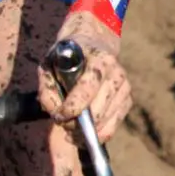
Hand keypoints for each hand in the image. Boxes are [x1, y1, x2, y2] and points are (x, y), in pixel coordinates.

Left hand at [37, 12, 132, 141]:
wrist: (92, 42)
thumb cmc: (67, 56)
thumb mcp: (49, 63)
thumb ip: (47, 86)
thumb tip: (54, 113)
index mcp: (99, 59)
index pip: (88, 87)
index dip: (73, 106)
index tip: (59, 116)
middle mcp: (116, 73)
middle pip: (99, 109)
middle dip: (78, 123)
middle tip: (61, 122)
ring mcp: (125, 87)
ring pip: (106, 121)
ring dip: (85, 131)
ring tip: (69, 127)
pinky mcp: (127, 100)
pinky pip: (113, 126)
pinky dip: (97, 133)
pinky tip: (83, 131)